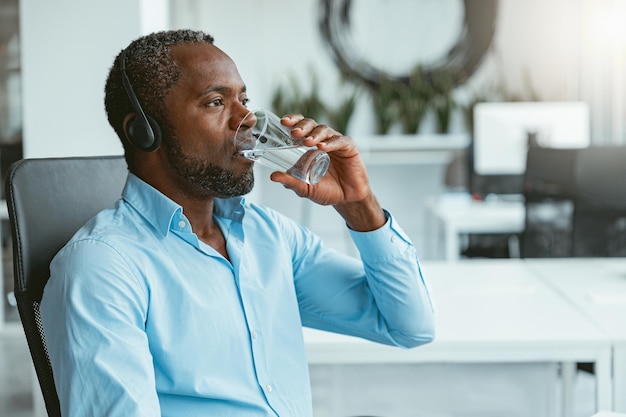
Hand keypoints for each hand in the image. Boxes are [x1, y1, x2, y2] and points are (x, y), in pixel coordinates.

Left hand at [270, 114, 385, 230]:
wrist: (347, 199)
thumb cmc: (327, 191)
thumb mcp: (305, 188)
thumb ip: (290, 182)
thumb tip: (273, 176)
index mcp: (309, 146)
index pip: (300, 127)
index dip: (293, 121)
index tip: (283, 122)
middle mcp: (322, 140)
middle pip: (311, 124)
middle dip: (302, 126)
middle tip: (294, 132)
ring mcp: (335, 143)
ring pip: (325, 130)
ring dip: (315, 134)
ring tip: (308, 142)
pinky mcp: (349, 148)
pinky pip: (340, 141)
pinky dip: (331, 143)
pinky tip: (323, 147)